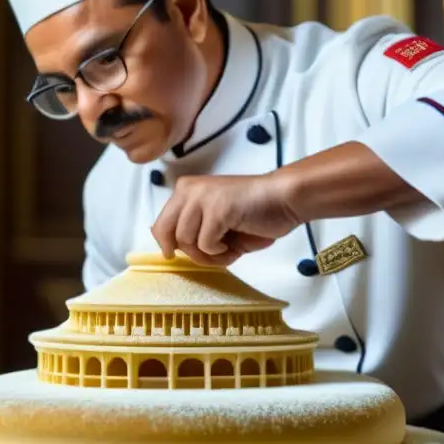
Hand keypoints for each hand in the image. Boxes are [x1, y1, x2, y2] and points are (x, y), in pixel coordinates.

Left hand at [151, 173, 300, 265]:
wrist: (284, 199)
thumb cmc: (253, 213)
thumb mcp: (213, 221)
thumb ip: (191, 229)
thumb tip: (169, 247)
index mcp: (186, 189)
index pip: (160, 223)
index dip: (166, 244)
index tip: (172, 254)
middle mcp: (189, 190)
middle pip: (167, 233)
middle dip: (187, 251)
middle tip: (210, 254)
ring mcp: (203, 198)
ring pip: (186, 241)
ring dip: (208, 254)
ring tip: (228, 248)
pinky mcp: (217, 209)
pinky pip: (205, 244)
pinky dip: (220, 252)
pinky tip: (235, 242)